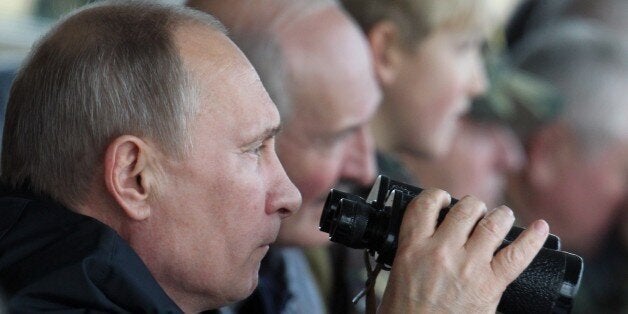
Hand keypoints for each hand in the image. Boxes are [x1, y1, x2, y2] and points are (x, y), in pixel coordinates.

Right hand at [379, 189, 547, 312]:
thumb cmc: (405, 313)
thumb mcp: (398, 273)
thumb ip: (412, 251)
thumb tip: (427, 236)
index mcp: (413, 248)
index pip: (425, 204)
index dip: (437, 196)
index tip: (443, 200)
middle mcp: (441, 252)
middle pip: (465, 209)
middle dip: (473, 207)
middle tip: (475, 213)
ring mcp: (469, 267)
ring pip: (492, 224)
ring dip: (500, 215)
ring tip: (502, 216)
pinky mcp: (490, 285)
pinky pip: (518, 255)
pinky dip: (533, 239)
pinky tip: (540, 227)